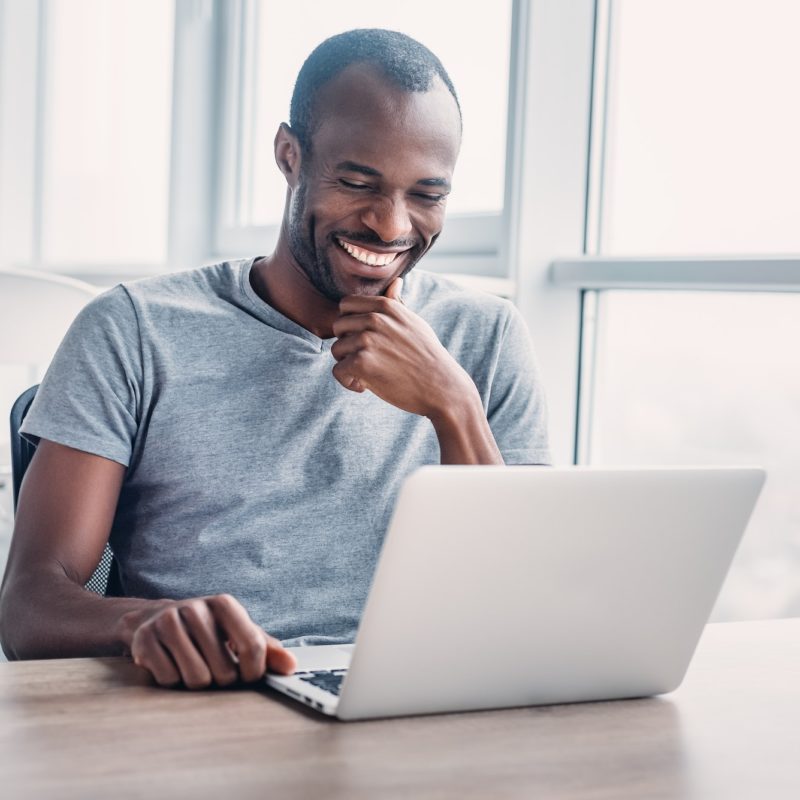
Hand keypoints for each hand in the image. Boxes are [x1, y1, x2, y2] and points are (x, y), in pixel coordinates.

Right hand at [124, 594, 296, 688]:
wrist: (158, 619)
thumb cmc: (208, 631)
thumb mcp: (239, 634)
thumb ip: (267, 649)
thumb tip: (291, 665)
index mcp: (224, 605)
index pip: (253, 645)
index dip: (254, 672)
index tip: (248, 677)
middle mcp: (196, 607)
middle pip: (224, 670)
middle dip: (222, 680)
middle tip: (214, 670)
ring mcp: (168, 621)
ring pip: (195, 679)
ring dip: (197, 684)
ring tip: (194, 667)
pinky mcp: (144, 639)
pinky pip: (168, 680)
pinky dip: (172, 681)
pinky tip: (171, 664)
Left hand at [331, 278, 476, 417]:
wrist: (441, 386)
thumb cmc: (427, 356)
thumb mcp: (415, 323)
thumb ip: (397, 304)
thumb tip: (395, 281)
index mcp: (386, 306)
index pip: (346, 305)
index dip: (349, 324)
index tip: (363, 340)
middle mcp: (375, 319)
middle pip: (338, 327)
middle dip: (347, 344)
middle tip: (366, 359)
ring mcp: (367, 340)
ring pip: (336, 350)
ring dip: (348, 365)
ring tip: (368, 374)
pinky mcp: (361, 362)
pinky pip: (338, 370)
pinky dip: (348, 382)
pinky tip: (365, 386)